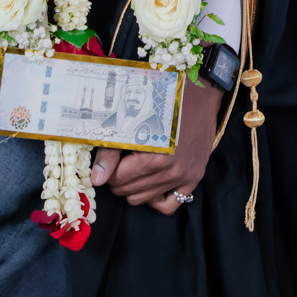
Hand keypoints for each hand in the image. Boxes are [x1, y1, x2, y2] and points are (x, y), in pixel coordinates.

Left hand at [90, 73, 222, 214]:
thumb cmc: (163, 99)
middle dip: (119, 179)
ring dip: (135, 187)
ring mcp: (185, 176)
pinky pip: (172, 204)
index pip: (118, 179)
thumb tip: (97, 179)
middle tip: (121, 162)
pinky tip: (151, 183)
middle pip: (130, 192)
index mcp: (155, 155)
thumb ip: (111, 152)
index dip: (109, 169)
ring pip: (146, 199)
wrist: (200, 92)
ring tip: (134, 168)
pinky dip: (157, 198)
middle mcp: (172, 170)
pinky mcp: (195, 177)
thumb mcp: (131, 120)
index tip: (111, 158)